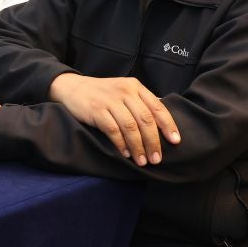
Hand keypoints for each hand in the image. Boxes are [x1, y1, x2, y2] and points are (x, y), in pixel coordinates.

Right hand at [48, 72, 180, 166]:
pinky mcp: (96, 110)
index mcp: (135, 86)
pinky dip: (121, 144)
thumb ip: (142, 102)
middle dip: (153, 142)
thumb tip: (163, 121)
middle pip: (145, 119)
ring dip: (138, 147)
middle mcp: (124, 91)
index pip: (157, 107)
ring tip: (142, 161)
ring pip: (130, 127)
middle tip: (156, 159)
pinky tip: (126, 154)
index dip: (168, 125)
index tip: (175, 141)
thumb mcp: (124, 91)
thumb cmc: (102, 94)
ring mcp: (109, 100)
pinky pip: (113, 130)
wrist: (72, 88)